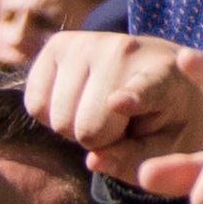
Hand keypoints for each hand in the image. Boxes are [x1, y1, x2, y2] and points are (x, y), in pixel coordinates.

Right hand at [24, 31, 202, 183]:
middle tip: (122, 122)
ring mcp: (89, 42)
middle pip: (87, 128)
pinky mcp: (58, 44)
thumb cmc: (167, 116)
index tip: (119, 102)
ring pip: (59, 120)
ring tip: (102, 109)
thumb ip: (137, 159)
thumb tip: (93, 161)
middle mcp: (125, 50)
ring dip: (76, 127)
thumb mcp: (167, 147)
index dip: (129, 98)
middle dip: (101, 139)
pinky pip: (35, 104)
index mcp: (165, 76)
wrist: (163, 73)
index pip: (143, 90)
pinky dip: (51, 114)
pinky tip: (79, 99)